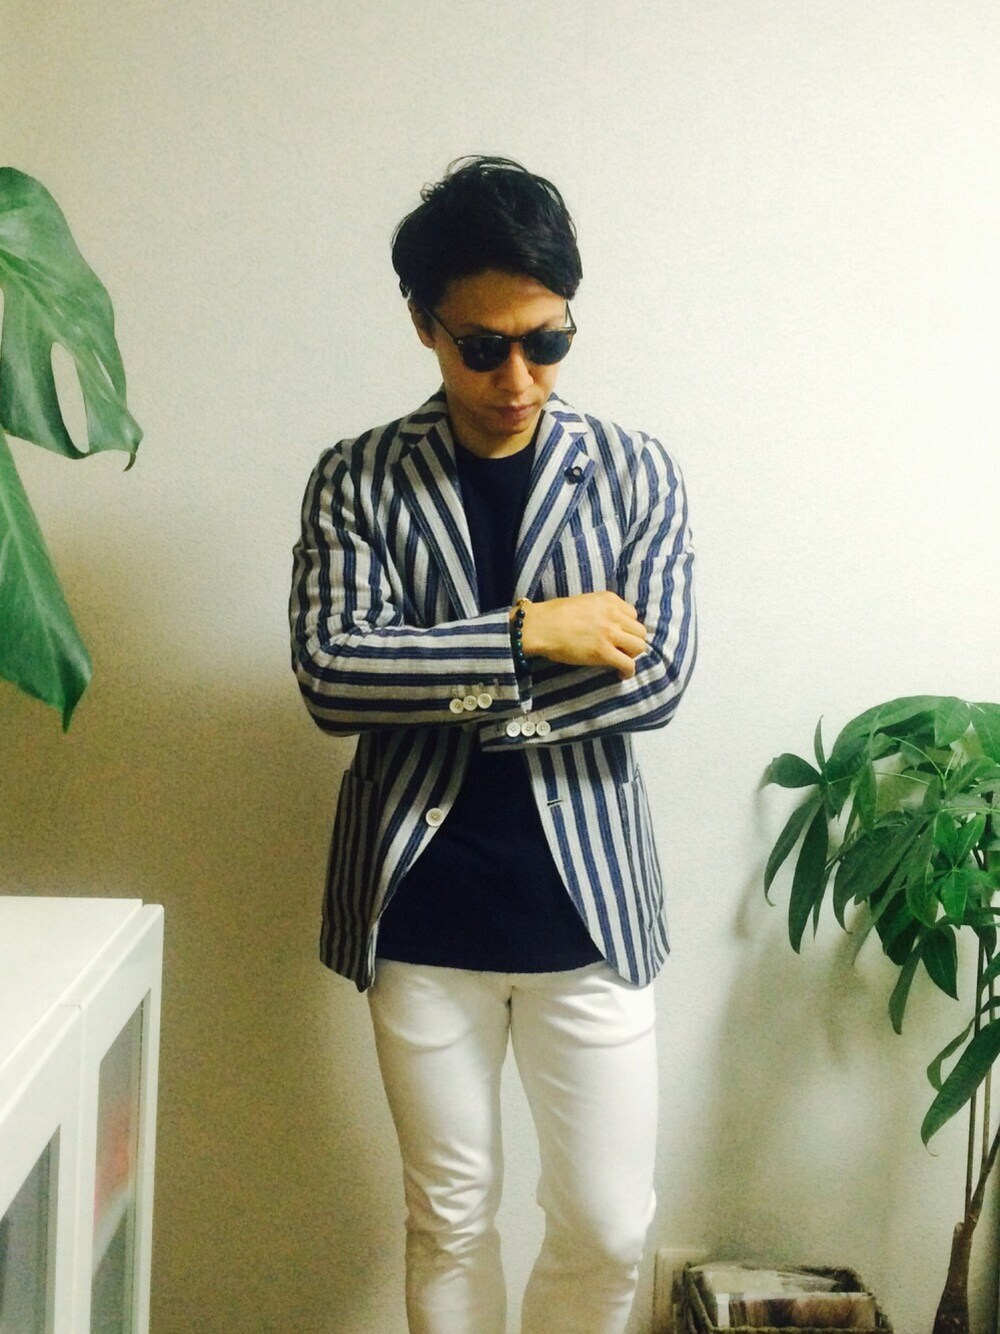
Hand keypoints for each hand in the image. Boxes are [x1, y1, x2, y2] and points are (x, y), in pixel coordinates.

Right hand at [518, 592, 647, 680]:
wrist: (541, 626)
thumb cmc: (554, 614)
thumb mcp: (584, 602)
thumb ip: (601, 610)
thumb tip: (608, 625)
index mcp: (609, 600)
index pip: (633, 614)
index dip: (627, 627)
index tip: (619, 635)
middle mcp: (614, 615)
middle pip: (640, 631)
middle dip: (632, 641)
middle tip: (621, 650)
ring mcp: (610, 633)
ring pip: (639, 647)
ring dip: (632, 655)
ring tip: (620, 661)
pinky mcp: (604, 652)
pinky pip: (628, 664)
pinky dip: (628, 671)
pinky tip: (621, 674)